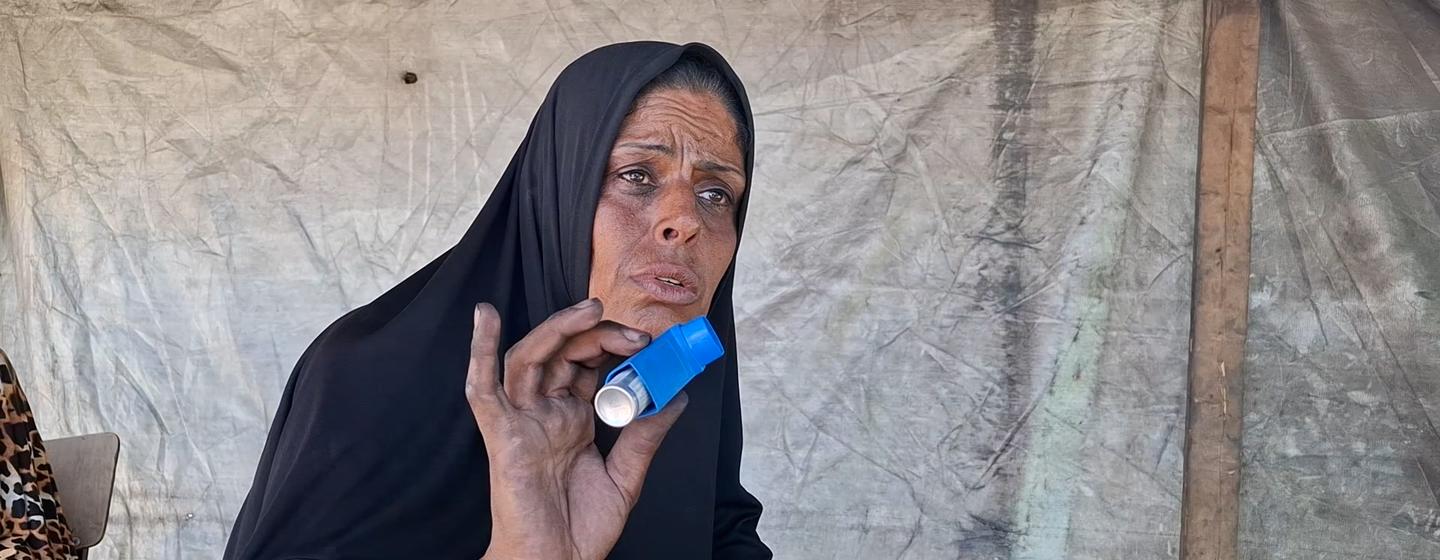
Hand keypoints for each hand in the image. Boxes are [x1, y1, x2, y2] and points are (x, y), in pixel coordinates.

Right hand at [467, 298, 688, 559]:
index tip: (650, 341)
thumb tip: (676, 396)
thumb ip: (645, 436)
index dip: (615, 347)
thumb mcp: (626, 477)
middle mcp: (546, 414)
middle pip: (564, 355)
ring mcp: (522, 422)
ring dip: (557, 329)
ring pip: (530, 359)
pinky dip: (481, 353)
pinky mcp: (502, 437)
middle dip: (597, 335)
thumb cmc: (581, 530)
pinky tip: (485, 318)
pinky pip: (483, 391)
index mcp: (573, 420)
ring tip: (589, 311)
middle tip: (636, 334)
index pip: (590, 367)